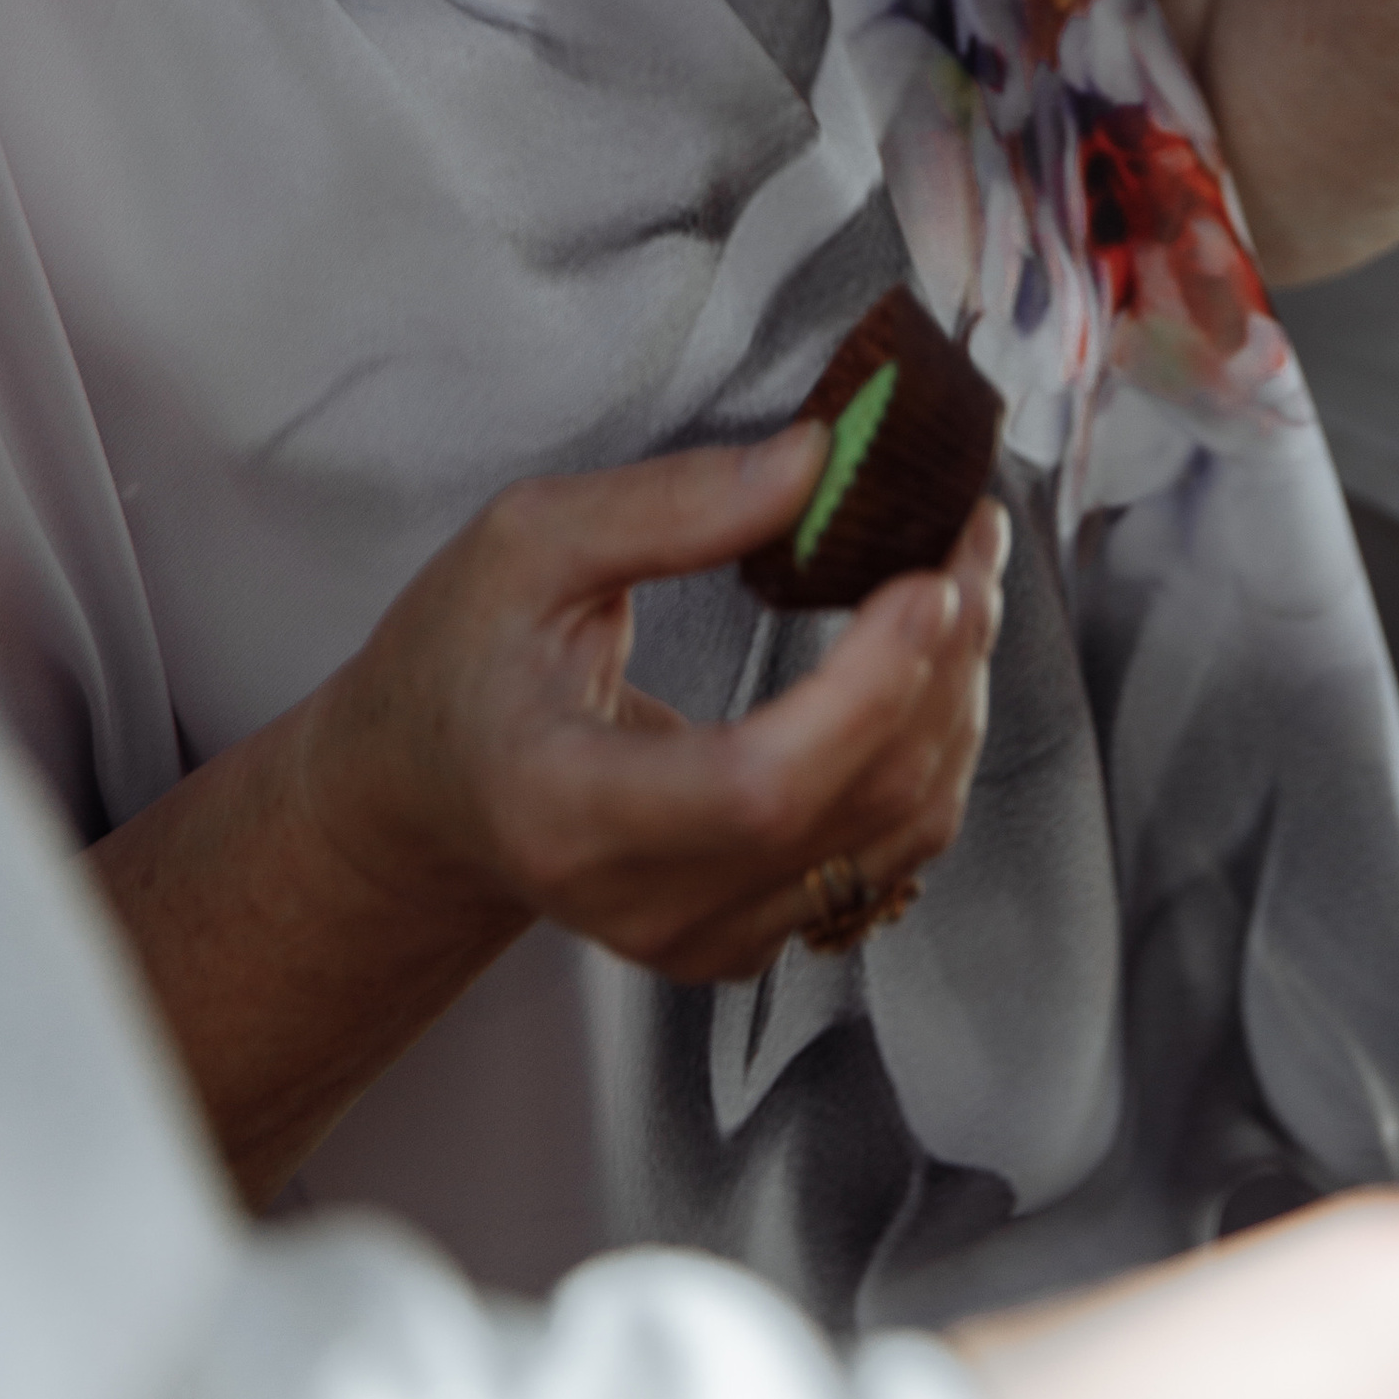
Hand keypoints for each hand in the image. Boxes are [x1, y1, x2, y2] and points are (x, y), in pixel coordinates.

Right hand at [298, 430, 1008, 983]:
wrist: (430, 790)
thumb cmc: (464, 656)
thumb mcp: (526, 544)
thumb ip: (668, 506)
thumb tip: (818, 462)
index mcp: (568, 807)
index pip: (757, 786)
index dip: (868, 690)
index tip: (927, 578)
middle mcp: (645, 902)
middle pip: (854, 803)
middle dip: (943, 658)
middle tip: (969, 532)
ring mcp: (706, 936)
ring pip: (898, 832)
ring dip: (958, 693)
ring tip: (966, 572)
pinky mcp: (752, 932)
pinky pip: (889, 852)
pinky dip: (935, 743)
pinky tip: (933, 654)